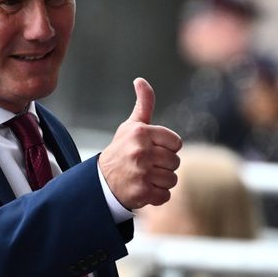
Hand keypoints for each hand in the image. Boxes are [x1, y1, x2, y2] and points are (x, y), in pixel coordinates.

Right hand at [99, 78, 181, 209]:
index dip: (167, 148)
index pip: (176, 143)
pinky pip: (165, 195)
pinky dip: (157, 196)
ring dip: (161, 181)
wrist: (101, 181)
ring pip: (172, 179)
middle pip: (175, 162)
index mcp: (141, 133)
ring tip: (145, 177)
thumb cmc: (121, 150)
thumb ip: (143, 104)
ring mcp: (141, 172)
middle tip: (146, 165)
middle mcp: (141, 151)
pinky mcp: (142, 191)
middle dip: (164, 166)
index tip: (151, 150)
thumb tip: (140, 80)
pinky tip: (143, 188)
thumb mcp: (131, 126)